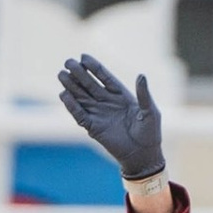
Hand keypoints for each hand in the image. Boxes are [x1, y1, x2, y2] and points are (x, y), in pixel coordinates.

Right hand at [56, 55, 164, 180]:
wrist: (144, 156)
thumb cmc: (150, 133)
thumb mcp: (150, 112)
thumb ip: (144, 95)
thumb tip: (141, 75)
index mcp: (119, 94)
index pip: (103, 76)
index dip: (93, 66)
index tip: (83, 57)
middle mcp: (106, 101)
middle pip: (88, 83)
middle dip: (78, 72)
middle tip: (68, 62)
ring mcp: (98, 113)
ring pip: (80, 96)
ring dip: (71, 85)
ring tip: (62, 75)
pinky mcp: (93, 127)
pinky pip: (79, 114)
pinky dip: (71, 105)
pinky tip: (64, 94)